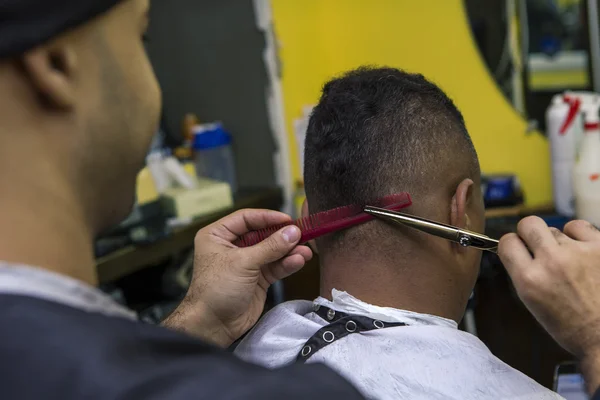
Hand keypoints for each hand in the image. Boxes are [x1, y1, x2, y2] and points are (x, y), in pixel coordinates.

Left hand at [163, 209, 311, 346]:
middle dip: (281, 236)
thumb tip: (292, 232)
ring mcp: (246, 263)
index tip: (287, 220)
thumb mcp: (243, 263)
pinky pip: (275, 267)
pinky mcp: (257, 279)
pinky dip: (287, 264)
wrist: (214, 325)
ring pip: (272, 251)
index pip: (246, 219)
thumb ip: (270, 247)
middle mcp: (231, 247)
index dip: (267, 218)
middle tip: (301, 234)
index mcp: (217, 235)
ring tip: (305, 251)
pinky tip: (299, 260)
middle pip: (262, 234)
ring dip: (288, 251)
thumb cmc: (215, 290)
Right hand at [498, 217, 599, 391]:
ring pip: (555, 229)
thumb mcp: (533, 303)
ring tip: (568, 261)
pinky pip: (579, 226)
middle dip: (529, 233)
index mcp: (529, 279)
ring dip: (557, 241)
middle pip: (528, 224)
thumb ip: (523, 273)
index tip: (516, 247)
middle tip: (537, 246)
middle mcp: (551, 262)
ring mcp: (577, 252)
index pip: (507, 242)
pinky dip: (578, 235)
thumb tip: (519, 249)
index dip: (511, 244)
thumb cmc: (572, 326)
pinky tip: (581, 251)